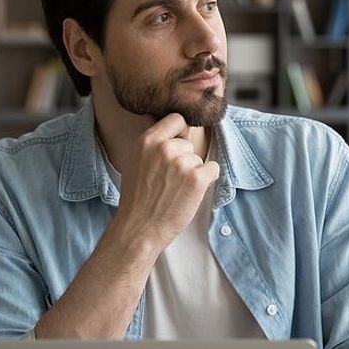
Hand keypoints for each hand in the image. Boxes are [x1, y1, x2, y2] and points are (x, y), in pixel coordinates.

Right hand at [112, 113, 219, 250]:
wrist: (140, 228)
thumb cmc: (137, 199)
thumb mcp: (135, 161)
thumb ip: (153, 144)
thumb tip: (174, 129)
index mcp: (147, 141)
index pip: (176, 119)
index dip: (179, 133)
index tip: (177, 145)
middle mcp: (165, 148)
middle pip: (188, 144)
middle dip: (184, 159)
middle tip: (169, 180)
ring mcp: (182, 162)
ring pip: (199, 159)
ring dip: (193, 173)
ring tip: (175, 190)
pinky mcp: (197, 178)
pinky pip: (213, 169)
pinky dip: (206, 181)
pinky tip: (190, 193)